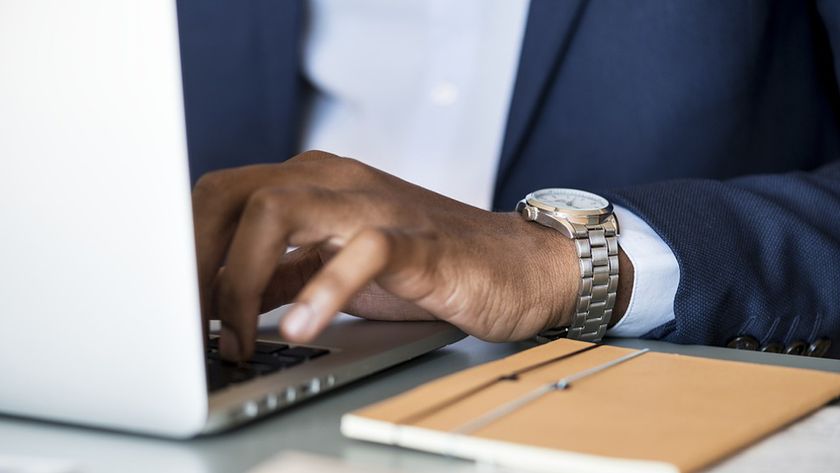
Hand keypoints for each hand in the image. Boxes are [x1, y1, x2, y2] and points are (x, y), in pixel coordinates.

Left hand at [192, 151, 629, 360]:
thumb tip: (213, 308)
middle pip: (231, 195)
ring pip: (278, 211)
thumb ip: (279, 276)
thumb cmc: (423, 269)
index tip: (168, 308)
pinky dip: (322, 290)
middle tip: (189, 327)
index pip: (217, 198)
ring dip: (240, 278)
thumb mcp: (332, 271)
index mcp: (309, 184)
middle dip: (195, 263)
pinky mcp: (416, 240)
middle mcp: (333, 181)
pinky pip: (360, 251)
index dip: (182, 251)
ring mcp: (374, 205)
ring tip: (237, 338)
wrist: (512, 267)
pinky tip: (298, 329)